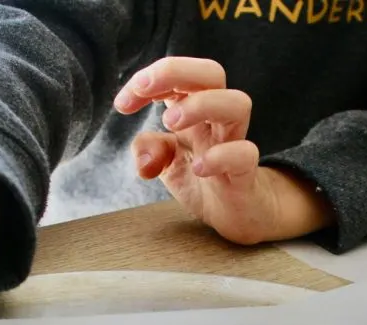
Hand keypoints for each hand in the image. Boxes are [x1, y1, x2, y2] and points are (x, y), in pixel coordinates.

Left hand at [114, 57, 333, 243]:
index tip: (121, 104)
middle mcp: (216, 120)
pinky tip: (197, 168)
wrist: (234, 212)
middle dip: (175, 71)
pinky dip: (220, 157)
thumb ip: (147, 150)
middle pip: (212, 73)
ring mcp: (233, 143)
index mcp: (195, 109)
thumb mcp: (165, 162)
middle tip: (143, 89)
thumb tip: (143, 157)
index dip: (148, 80)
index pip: (177, 77)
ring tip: (170, 122)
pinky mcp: (244, 174)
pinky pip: (244, 154)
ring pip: (237, 104)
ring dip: (200, 104)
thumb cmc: (200, 178)